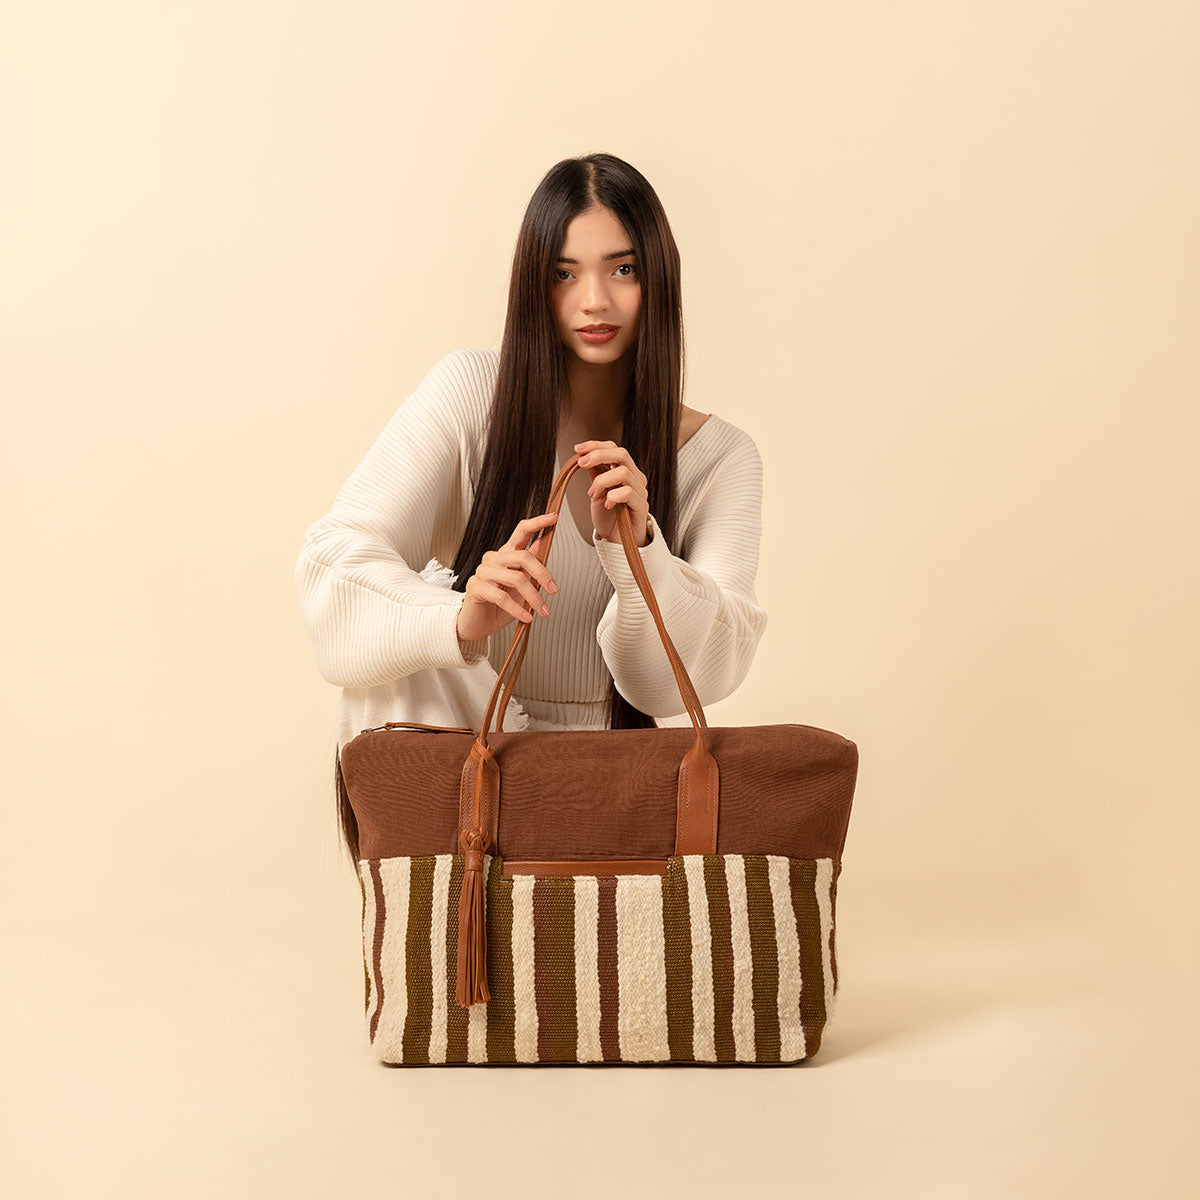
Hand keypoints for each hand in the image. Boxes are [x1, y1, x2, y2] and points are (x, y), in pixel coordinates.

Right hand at [455, 512, 559, 642]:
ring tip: (543, 611)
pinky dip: (518, 610)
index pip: (521, 531)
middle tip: (553, 590)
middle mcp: (494, 559)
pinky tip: (526, 617)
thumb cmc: (499, 606)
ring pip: (516, 579)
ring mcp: (483, 572)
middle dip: (543, 575)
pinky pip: (502, 597)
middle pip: (523, 557)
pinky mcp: (475, 587)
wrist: (479, 624)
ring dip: (534, 598)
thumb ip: (529, 567)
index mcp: (506, 554)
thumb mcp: (521, 586)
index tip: (553, 516)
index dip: (537, 523)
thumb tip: (540, 545)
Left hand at [574, 440, 651, 546]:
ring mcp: (640, 491)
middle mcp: (635, 478)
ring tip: (593, 494)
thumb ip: (595, 475)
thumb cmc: (609, 518)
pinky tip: (606, 504)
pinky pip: (628, 492)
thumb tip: (585, 457)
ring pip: (623, 472)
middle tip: (582, 463)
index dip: (596, 445)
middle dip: (599, 455)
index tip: (578, 449)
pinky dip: (612, 496)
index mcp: (625, 471)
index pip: (615, 448)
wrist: (617, 541)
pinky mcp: (641, 506)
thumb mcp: (596, 493)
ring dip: (602, 481)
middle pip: (622, 454)